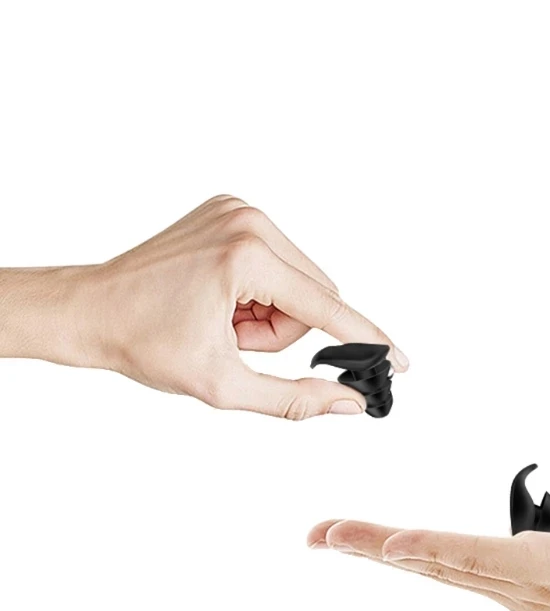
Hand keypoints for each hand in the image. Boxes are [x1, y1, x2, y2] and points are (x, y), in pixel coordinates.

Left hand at [0, 195, 407, 418]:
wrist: (89, 309)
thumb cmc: (142, 344)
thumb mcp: (221, 383)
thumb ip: (294, 398)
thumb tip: (349, 401)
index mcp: (246, 256)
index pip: (326, 306)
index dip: (367, 339)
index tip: (399, 361)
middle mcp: (249, 220)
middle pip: (316, 291)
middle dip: (287, 329)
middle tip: (237, 341)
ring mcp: (239, 209)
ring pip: (299, 278)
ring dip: (273, 312)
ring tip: (224, 322)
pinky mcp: (231, 210)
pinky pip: (278, 261)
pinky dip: (261, 291)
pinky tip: (223, 299)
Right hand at [308, 517, 549, 610]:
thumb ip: (546, 531)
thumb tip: (533, 520)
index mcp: (514, 577)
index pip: (438, 559)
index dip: (390, 549)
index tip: (350, 535)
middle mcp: (508, 587)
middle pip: (423, 562)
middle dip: (366, 547)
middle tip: (316, 534)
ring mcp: (523, 579)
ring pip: (439, 559)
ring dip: (382, 546)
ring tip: (336, 535)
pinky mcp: (543, 567)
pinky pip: (479, 556)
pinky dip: (433, 550)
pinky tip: (399, 545)